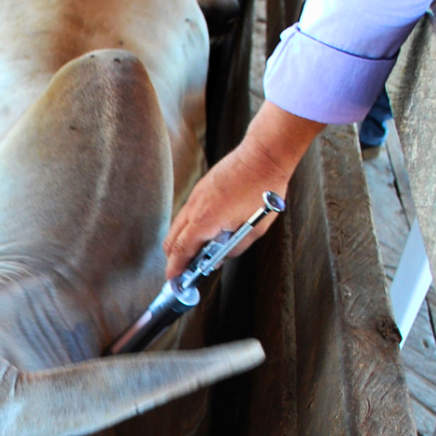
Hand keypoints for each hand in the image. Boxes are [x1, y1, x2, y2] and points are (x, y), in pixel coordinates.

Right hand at [164, 101, 323, 278]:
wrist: (264, 155)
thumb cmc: (263, 190)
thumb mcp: (255, 229)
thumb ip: (234, 248)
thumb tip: (220, 259)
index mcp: (206, 221)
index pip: (181, 250)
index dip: (175, 268)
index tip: (173, 280)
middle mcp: (195, 207)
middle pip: (172, 239)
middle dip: (173, 258)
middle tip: (181, 270)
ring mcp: (196, 196)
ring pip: (177, 226)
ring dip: (180, 242)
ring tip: (194, 252)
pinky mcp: (201, 188)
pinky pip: (186, 213)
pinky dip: (188, 227)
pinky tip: (203, 232)